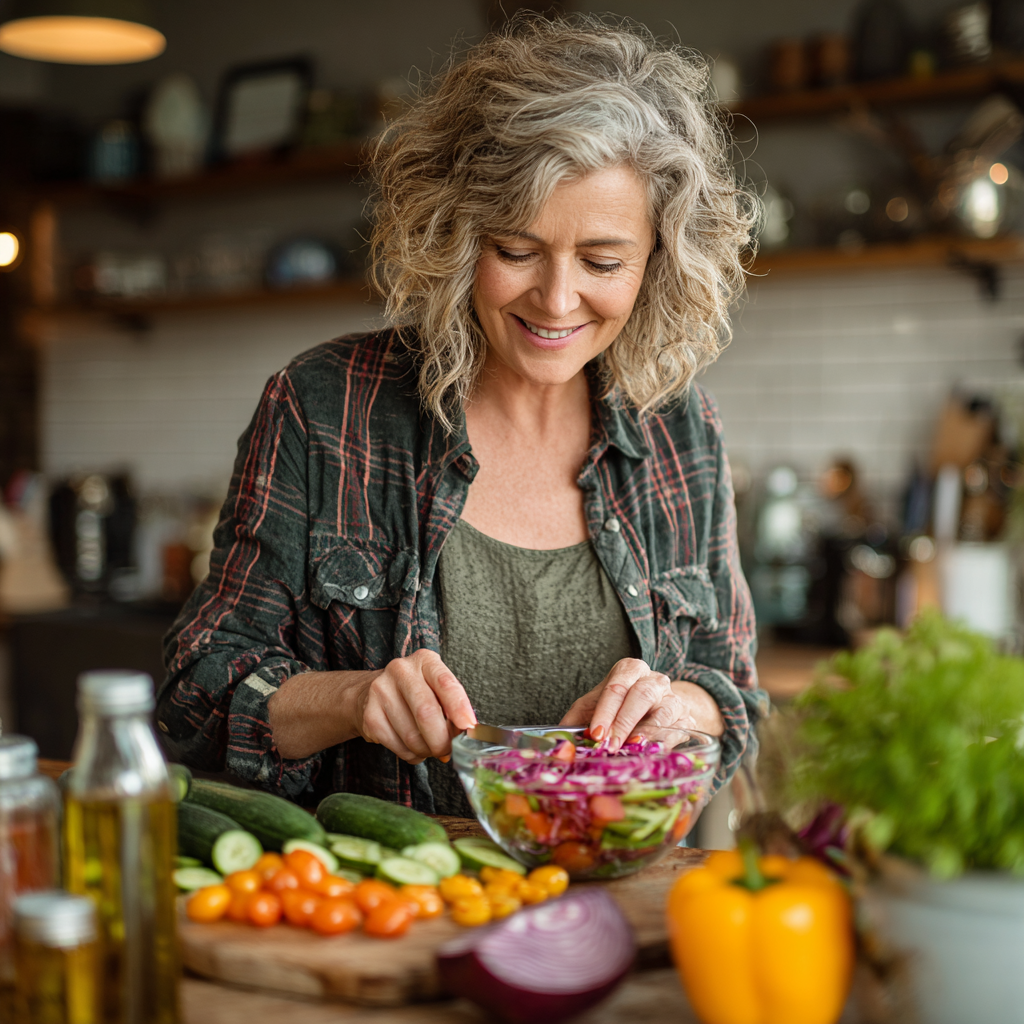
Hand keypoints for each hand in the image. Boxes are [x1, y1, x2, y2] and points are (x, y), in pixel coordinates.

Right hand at [355, 649, 476, 763]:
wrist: (370, 692)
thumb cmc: (414, 692)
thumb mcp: (435, 688)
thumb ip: (452, 706)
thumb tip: (465, 733)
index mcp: (424, 660)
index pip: (445, 683)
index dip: (460, 707)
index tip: (469, 726)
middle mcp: (401, 671)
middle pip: (426, 713)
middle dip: (442, 739)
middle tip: (448, 749)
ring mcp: (381, 691)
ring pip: (412, 735)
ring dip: (426, 750)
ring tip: (429, 748)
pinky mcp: (369, 715)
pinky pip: (398, 746)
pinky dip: (412, 755)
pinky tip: (413, 748)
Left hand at [558, 658, 721, 749]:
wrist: (657, 707)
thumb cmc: (619, 706)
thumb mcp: (595, 706)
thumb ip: (576, 719)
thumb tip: (559, 741)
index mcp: (630, 670)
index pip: (616, 685)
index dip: (605, 710)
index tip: (596, 732)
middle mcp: (654, 680)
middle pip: (641, 695)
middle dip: (624, 721)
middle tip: (610, 744)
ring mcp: (673, 699)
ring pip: (664, 711)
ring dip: (646, 733)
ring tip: (632, 749)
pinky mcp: (687, 720)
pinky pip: (678, 731)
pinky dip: (665, 744)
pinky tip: (652, 754)